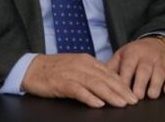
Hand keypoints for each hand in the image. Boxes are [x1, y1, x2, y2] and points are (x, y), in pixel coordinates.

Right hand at [21, 53, 138, 107]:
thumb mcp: (76, 66)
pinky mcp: (61, 83)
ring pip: (95, 84)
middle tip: (133, 101)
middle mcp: (82, 65)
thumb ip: (91, 73)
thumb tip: (108, 83)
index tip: (133, 94)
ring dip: (110, 94)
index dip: (122, 84)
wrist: (32, 68)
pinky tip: (98, 104)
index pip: (109, 73)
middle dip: (121, 90)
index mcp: (87, 60)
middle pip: (105, 78)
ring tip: (121, 103)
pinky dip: (89, 97)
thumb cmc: (54, 69)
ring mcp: (72, 73)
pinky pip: (78, 90)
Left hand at [107, 37, 164, 99]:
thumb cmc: (136, 53)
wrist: (157, 43)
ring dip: (156, 84)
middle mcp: (147, 57)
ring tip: (151, 95)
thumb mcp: (122, 54)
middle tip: (137, 96)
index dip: (125, 79)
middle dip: (141, 83)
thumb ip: (112, 66)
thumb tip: (100, 78)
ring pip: (159, 73)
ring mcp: (160, 61)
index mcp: (132, 53)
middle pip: (144, 70)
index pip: (128, 66)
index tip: (121, 91)